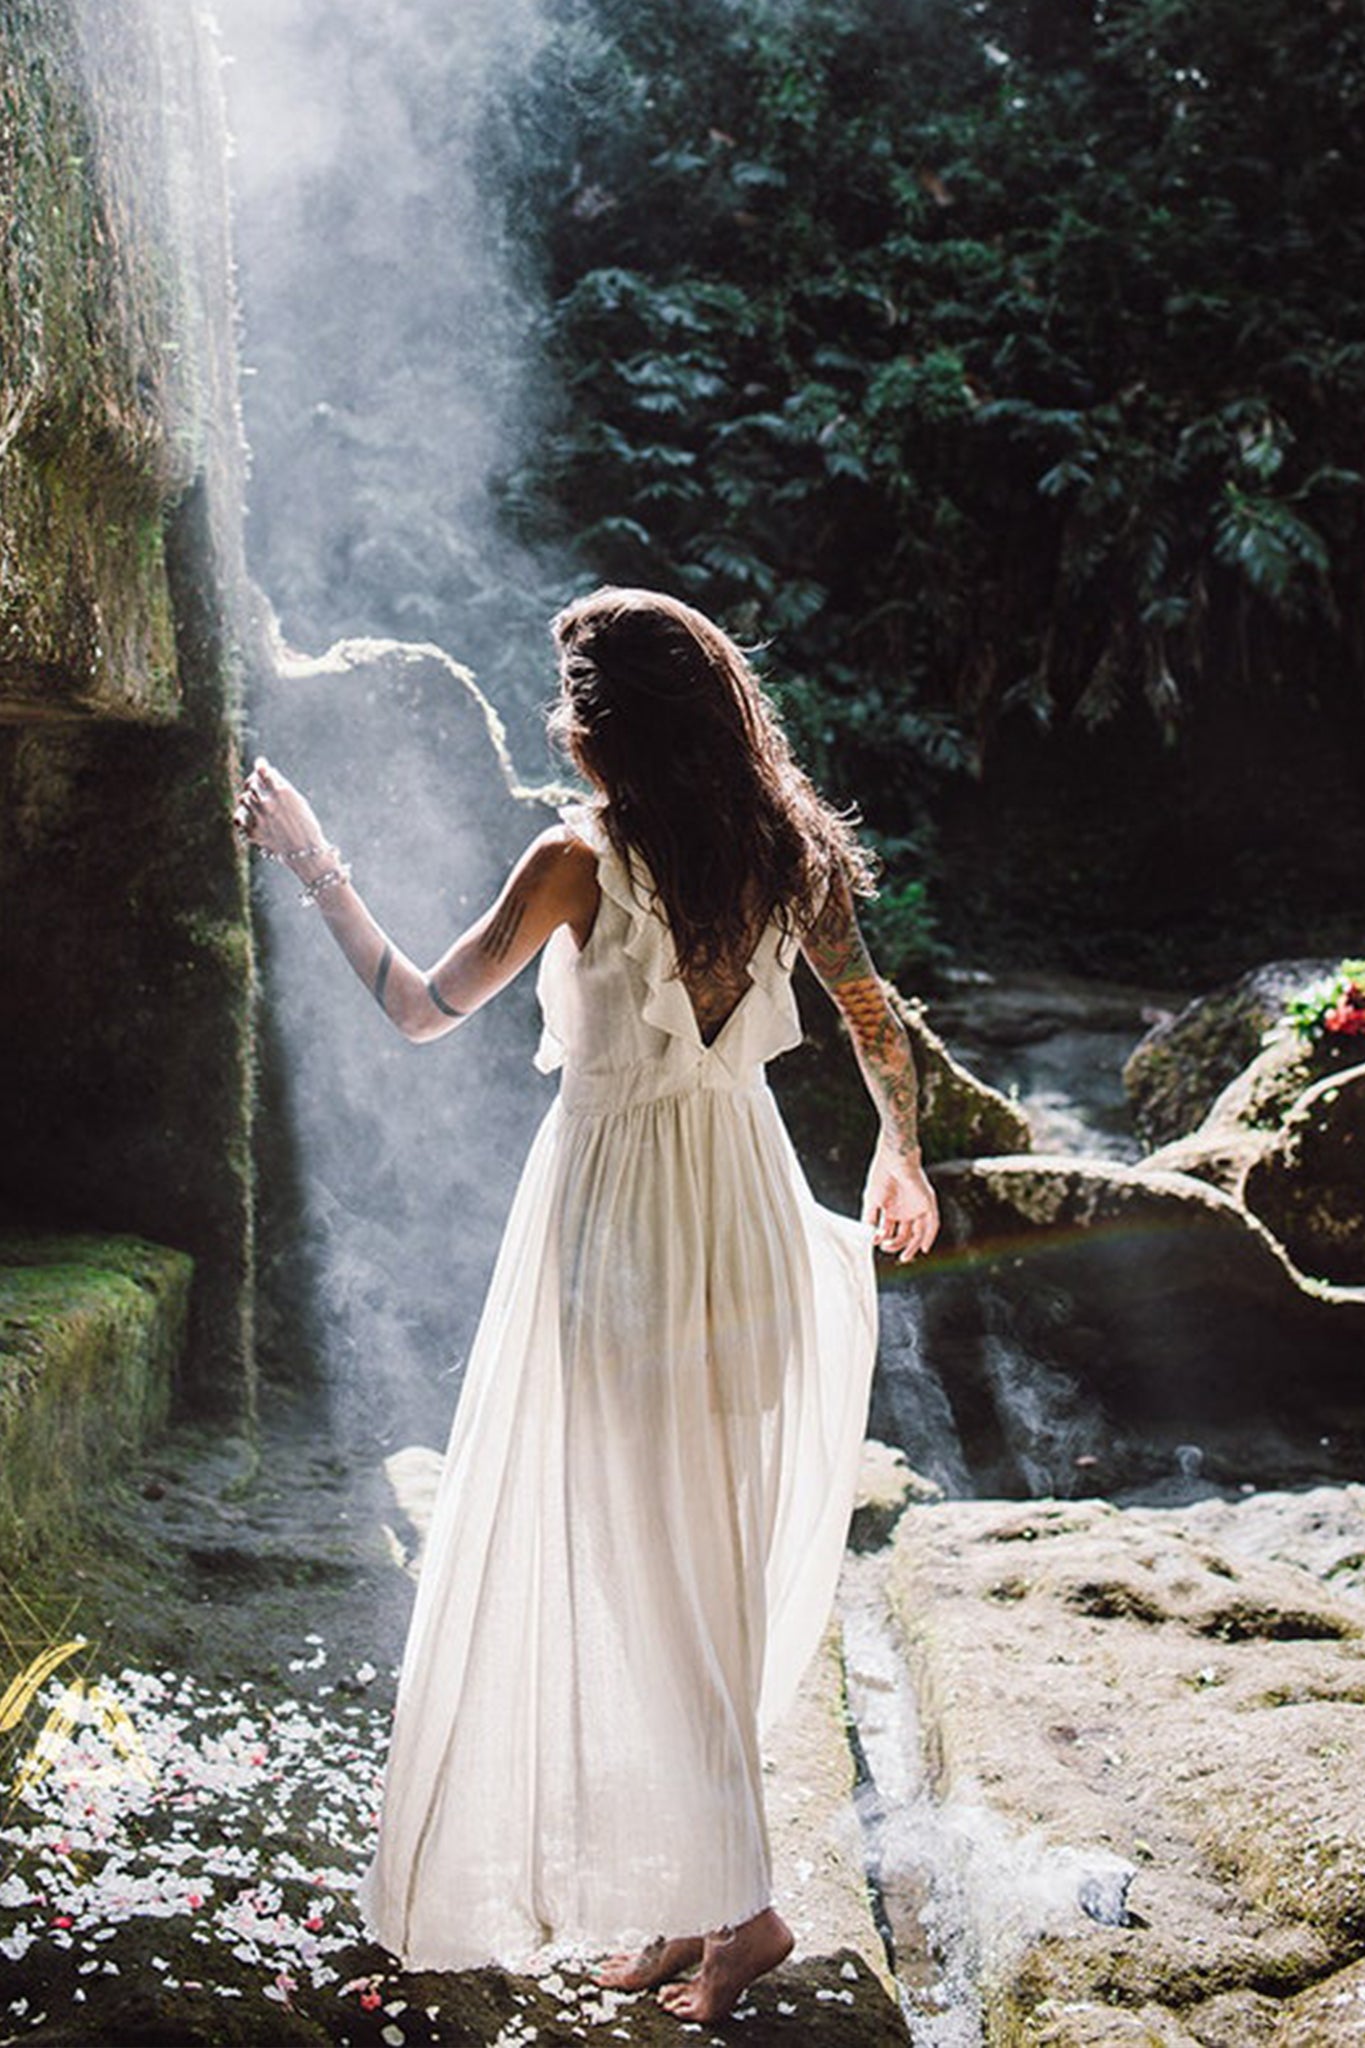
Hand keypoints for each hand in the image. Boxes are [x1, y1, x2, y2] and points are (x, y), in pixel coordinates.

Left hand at [233, 756, 327, 861]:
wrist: (304, 852)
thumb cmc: (305, 824)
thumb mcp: (298, 800)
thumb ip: (281, 786)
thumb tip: (267, 772)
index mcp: (282, 793)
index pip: (263, 771)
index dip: (260, 765)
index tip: (260, 763)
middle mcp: (268, 804)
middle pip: (251, 784)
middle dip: (254, 782)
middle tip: (256, 784)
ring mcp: (258, 818)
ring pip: (244, 799)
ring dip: (249, 799)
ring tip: (256, 803)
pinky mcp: (251, 832)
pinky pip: (239, 817)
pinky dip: (244, 815)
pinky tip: (251, 816)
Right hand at [862, 1137, 939, 1261]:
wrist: (893, 1159)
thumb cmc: (881, 1176)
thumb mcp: (872, 1202)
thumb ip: (870, 1220)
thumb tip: (868, 1238)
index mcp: (892, 1209)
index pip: (890, 1231)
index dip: (884, 1239)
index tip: (876, 1243)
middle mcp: (906, 1210)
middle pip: (904, 1235)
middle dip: (895, 1245)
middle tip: (886, 1248)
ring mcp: (918, 1207)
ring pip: (918, 1233)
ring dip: (912, 1246)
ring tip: (904, 1256)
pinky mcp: (928, 1202)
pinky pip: (932, 1223)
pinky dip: (930, 1236)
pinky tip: (924, 1248)